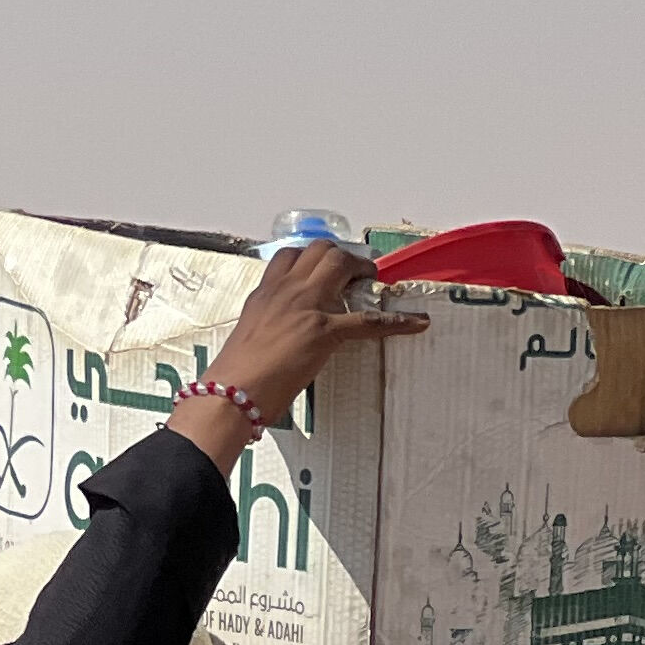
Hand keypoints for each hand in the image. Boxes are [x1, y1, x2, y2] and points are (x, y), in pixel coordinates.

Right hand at [175, 239, 427, 461]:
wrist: (229, 394)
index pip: (289, 257)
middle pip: (319, 250)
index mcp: (264, 294)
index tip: (321, 265)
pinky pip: (368, 320)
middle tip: (357, 270)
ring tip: (375, 280)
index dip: (311, 258)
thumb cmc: (233, 378)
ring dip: (362, 269)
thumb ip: (266, 328)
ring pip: (340, 264)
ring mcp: (305, 307)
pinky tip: (416, 323)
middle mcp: (285, 291)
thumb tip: (277, 337)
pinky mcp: (323, 330)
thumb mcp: (247, 339)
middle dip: (343, 255)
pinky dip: (397, 321)